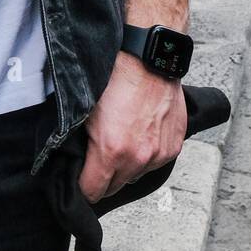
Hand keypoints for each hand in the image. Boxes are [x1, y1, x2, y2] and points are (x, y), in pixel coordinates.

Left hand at [79, 51, 187, 201]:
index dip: (83, 187)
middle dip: (104, 177)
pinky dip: (147, 155)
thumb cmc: (116, 79)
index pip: (92, 192)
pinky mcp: (174, 146)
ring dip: (128, 165)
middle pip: (114, 187)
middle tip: (98, 158)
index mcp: (111, 151)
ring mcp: (159, 154)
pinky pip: (155, 163)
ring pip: (136, 176)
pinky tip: (139, 134)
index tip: (81, 180)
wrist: (148, 59)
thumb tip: (76, 162)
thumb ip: (83, 146)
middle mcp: (138, 158)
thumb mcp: (86, 112)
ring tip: (122, 140)